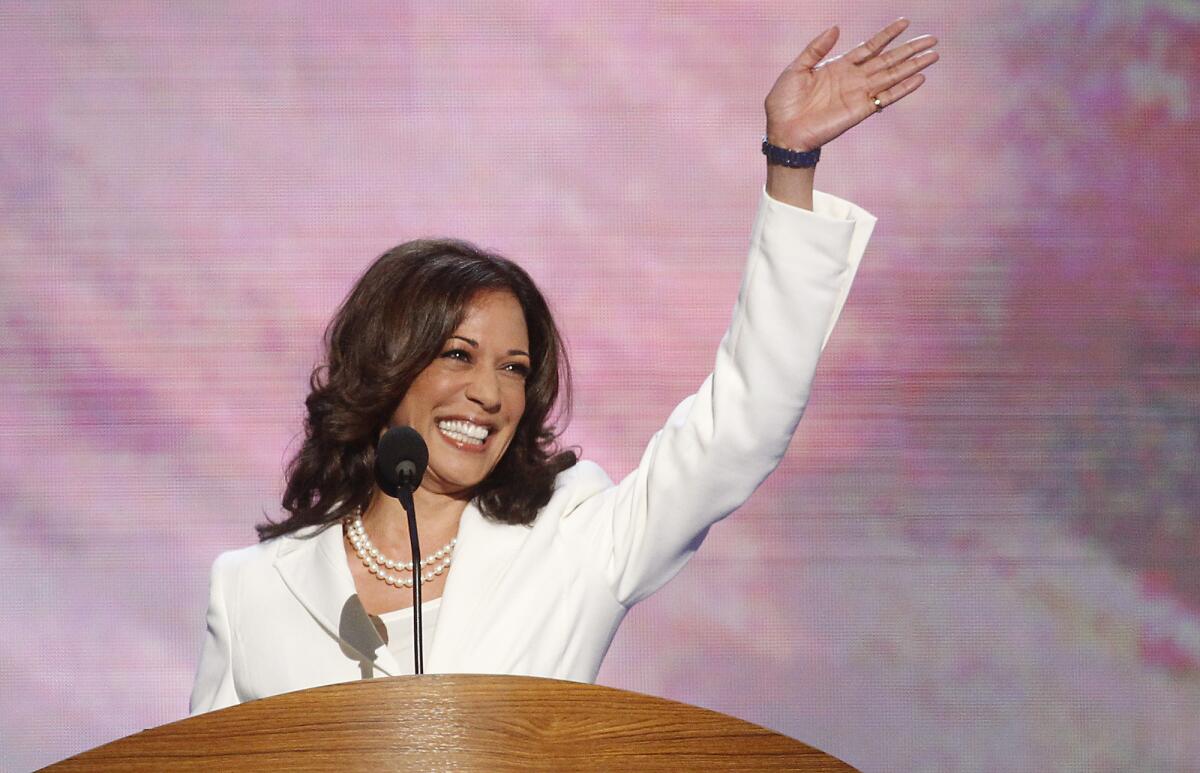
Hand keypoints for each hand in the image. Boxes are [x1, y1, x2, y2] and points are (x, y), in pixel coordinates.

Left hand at [765, 18, 937, 151]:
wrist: (783, 132)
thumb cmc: (784, 102)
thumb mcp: (796, 69)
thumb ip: (816, 49)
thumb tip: (836, 28)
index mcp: (838, 66)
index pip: (870, 46)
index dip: (887, 35)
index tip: (905, 22)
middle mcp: (853, 79)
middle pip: (888, 60)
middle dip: (909, 49)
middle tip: (932, 39)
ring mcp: (859, 94)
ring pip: (892, 76)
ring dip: (913, 66)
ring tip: (933, 55)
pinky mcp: (860, 110)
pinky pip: (886, 97)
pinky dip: (903, 88)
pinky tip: (919, 78)